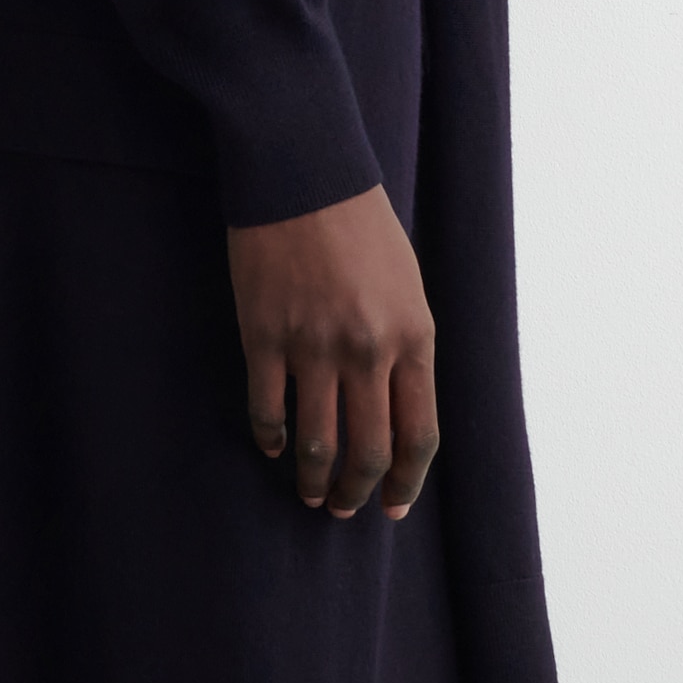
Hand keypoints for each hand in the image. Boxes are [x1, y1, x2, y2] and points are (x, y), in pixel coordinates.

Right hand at [227, 185, 438, 520]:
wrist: (304, 174)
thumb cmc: (361, 224)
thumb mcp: (407, 286)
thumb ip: (405, 346)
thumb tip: (395, 407)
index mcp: (413, 337)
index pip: (419, 434)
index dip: (406, 479)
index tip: (394, 503)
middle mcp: (367, 350)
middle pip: (369, 450)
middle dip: (358, 491)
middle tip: (346, 508)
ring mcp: (313, 346)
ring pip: (317, 443)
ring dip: (315, 480)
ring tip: (310, 493)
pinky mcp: (263, 336)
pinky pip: (268, 409)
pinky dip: (271, 439)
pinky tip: (273, 448)